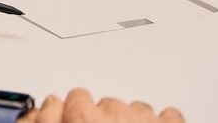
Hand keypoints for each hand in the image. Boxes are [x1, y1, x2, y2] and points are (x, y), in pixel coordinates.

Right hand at [21, 88, 183, 121]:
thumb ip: (49, 122)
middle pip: (107, 103)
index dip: (78, 114)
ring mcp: (146, 120)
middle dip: (105, 120)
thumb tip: (52, 105)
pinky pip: (168, 115)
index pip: (77, 97)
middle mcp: (116, 115)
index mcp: (85, 119)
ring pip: (136, 109)